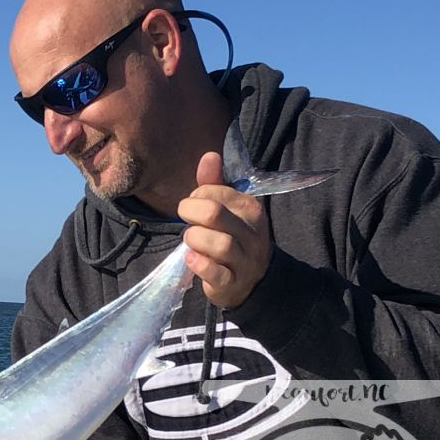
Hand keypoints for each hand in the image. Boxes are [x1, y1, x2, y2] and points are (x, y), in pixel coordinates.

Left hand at [176, 151, 272, 308]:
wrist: (251, 281)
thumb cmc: (232, 237)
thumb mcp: (226, 209)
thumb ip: (214, 183)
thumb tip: (210, 155)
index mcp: (251, 209)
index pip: (216, 193)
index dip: (196, 197)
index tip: (194, 206)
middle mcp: (253, 234)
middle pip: (214, 214)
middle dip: (191, 214)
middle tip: (186, 221)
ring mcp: (245, 260)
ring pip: (219, 244)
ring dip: (195, 239)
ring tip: (190, 241)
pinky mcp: (232, 283)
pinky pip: (215, 273)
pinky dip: (199, 264)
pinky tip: (191, 258)